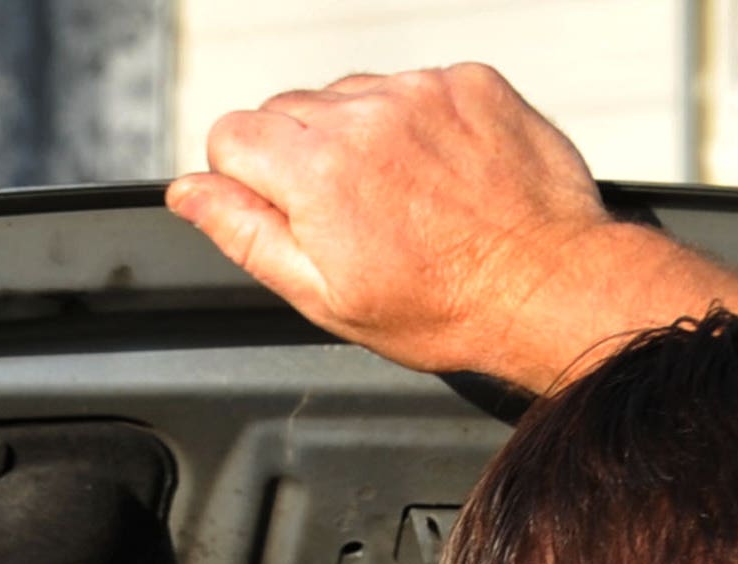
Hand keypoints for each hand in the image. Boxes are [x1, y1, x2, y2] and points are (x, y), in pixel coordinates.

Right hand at [167, 66, 710, 390]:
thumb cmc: (442, 307)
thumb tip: (190, 192)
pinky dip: (416, 123)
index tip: (285, 212)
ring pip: (349, 95)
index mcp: (316, 170)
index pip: (231, 134)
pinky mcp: (467, 81)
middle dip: (302, 158)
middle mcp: (364, 114)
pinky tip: (440, 174)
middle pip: (287, 110)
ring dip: (359, 136)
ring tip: (401, 196)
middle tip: (351, 216)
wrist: (547, 285)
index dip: (246, 179)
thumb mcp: (323, 295)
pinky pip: (413, 87)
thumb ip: (245, 233)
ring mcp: (420, 90)